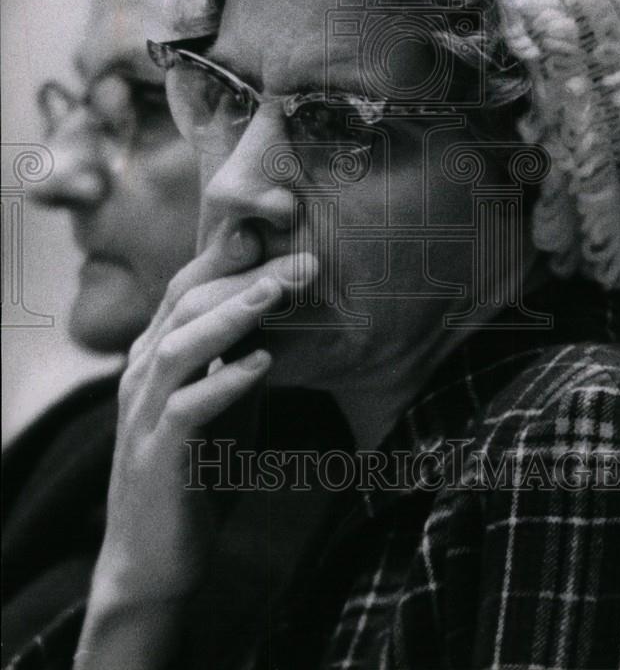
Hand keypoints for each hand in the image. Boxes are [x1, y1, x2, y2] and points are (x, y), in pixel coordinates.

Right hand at [91, 224, 316, 607]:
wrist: (156, 561)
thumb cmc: (196, 474)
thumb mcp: (226, 406)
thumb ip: (242, 361)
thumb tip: (282, 318)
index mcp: (157, 357)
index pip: (187, 290)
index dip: (228, 258)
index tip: (275, 230)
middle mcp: (142, 376)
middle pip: (187, 306)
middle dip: (246, 278)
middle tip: (304, 259)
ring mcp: (144, 416)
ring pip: (179, 348)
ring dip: (231, 316)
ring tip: (277, 292)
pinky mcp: (156, 458)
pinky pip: (186, 411)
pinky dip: (224, 382)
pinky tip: (261, 364)